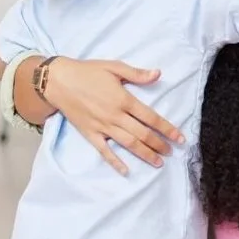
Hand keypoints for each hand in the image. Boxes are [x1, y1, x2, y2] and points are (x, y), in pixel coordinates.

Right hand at [43, 58, 183, 175]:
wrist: (58, 81)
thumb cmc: (88, 71)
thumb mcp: (114, 67)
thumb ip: (137, 74)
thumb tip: (158, 74)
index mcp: (124, 99)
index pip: (151, 117)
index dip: (167, 128)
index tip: (180, 138)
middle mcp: (115, 116)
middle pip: (142, 134)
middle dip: (159, 144)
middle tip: (171, 152)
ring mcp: (102, 126)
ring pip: (128, 144)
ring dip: (145, 154)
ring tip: (158, 162)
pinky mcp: (90, 134)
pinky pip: (104, 151)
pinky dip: (115, 162)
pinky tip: (126, 171)